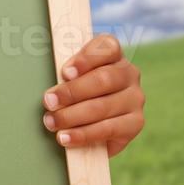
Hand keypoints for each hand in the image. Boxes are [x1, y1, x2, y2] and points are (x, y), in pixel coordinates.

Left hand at [41, 33, 144, 157]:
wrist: (95, 121)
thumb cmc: (76, 90)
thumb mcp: (71, 75)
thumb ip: (66, 72)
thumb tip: (52, 82)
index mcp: (114, 54)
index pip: (107, 47)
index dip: (86, 58)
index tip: (65, 72)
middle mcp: (129, 74)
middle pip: (103, 79)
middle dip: (71, 92)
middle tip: (48, 101)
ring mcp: (135, 99)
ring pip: (103, 106)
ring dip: (72, 116)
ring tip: (51, 122)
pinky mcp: (135, 124)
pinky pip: (108, 129)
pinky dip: (83, 134)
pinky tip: (65, 137)